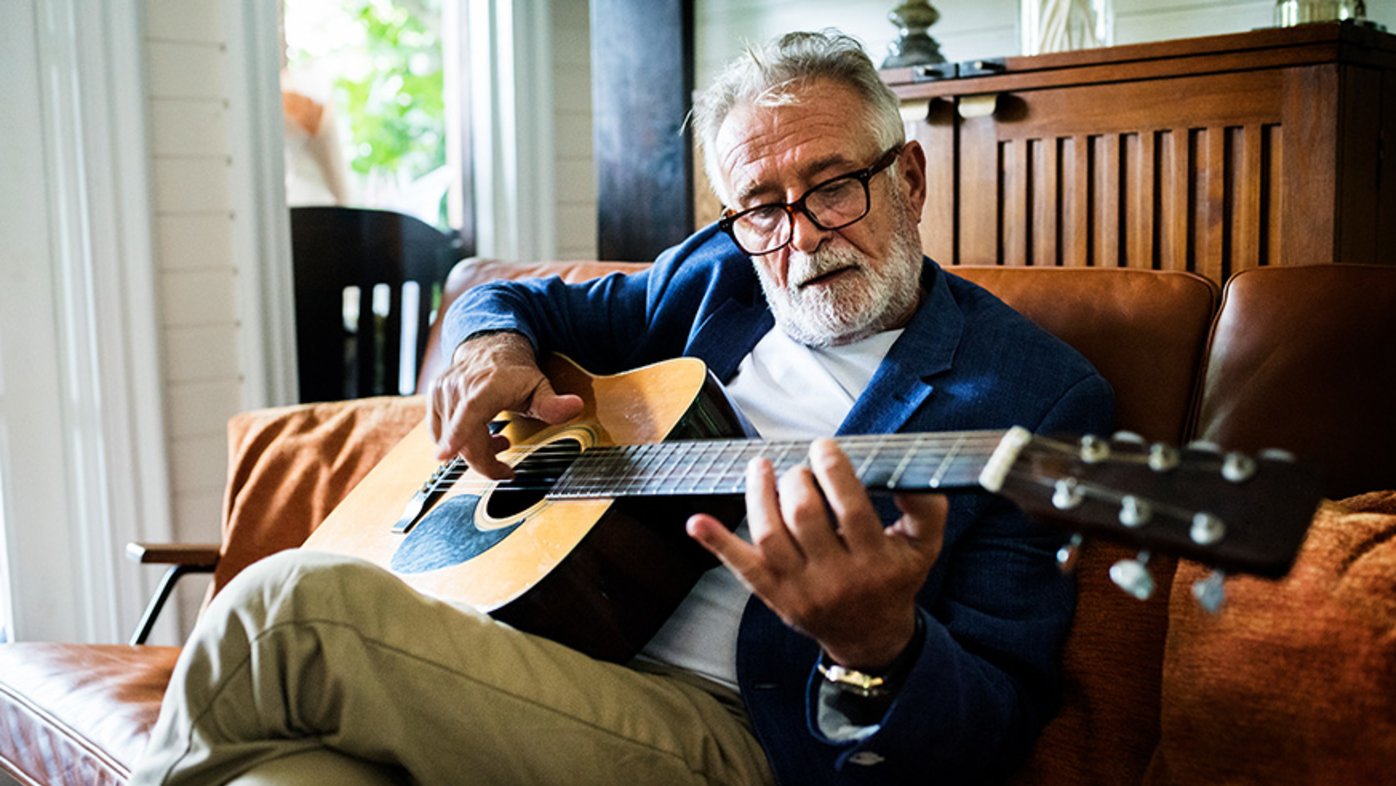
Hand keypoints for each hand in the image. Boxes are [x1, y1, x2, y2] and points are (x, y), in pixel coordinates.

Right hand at [427, 333, 582, 478]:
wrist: (489, 348)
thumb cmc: (514, 371)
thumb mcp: (540, 386)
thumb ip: (553, 403)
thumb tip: (575, 406)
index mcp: (485, 386)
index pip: (469, 412)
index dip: (457, 436)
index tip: (445, 455)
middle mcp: (459, 387)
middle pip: (463, 440)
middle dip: (485, 462)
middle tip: (506, 469)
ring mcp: (442, 393)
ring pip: (451, 440)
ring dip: (475, 450)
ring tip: (497, 440)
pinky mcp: (433, 400)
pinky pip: (440, 434)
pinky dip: (458, 442)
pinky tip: (477, 435)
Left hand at [687, 439, 946, 668]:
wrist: (870, 637)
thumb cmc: (894, 580)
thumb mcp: (924, 547)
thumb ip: (926, 508)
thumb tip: (909, 472)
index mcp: (875, 561)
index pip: (850, 508)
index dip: (833, 470)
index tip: (825, 447)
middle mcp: (836, 577)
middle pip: (805, 516)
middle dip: (798, 480)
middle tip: (800, 469)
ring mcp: (800, 588)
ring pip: (770, 535)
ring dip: (759, 494)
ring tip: (761, 468)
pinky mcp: (774, 595)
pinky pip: (741, 567)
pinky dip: (716, 543)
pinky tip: (697, 521)